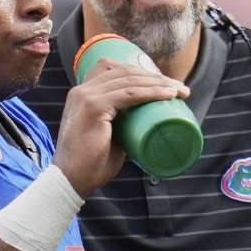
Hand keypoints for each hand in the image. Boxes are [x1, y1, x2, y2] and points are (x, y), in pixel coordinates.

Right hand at [53, 59, 187, 196]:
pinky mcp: (94, 107)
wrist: (71, 180)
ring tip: (180, 92)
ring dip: (159, 83)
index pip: (114, 69)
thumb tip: (147, 127)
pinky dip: (151, 92)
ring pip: (130, 80)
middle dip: (155, 76)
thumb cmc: (91, 164)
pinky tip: (168, 95)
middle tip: (179, 88)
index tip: (164, 83)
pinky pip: (129, 94)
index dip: (141, 72)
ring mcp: (86, 96)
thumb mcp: (108, 137)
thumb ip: (122, 127)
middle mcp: (82, 90)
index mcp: (83, 93)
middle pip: (125, 71)